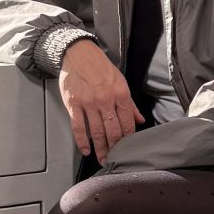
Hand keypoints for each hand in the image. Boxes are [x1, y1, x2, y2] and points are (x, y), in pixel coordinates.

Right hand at [58, 39, 143, 161]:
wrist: (79, 54)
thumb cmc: (100, 67)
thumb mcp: (120, 82)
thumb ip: (130, 103)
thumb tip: (140, 119)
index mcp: (120, 94)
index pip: (127, 123)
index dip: (128, 138)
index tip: (127, 149)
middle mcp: (106, 100)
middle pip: (112, 131)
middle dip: (114, 148)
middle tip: (114, 159)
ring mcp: (89, 103)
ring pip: (96, 132)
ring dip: (100, 148)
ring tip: (102, 159)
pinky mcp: (74, 104)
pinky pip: (78, 127)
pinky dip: (82, 142)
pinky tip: (86, 150)